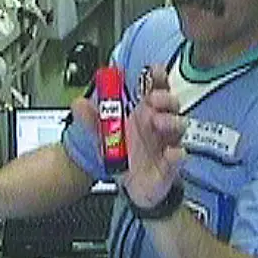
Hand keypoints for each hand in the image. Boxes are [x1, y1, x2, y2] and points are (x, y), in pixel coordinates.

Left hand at [72, 65, 183, 207]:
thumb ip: (91, 120)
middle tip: (152, 100)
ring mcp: (168, 143)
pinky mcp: (171, 165)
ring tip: (158, 122)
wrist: (131, 187)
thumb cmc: (125, 156)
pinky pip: (178, 157)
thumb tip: (78, 103)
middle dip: (164, 98)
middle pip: (170, 104)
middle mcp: (160, 125)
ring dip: (171, 121)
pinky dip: (176, 154)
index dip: (157, 78)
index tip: (154, 70)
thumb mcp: (104, 137)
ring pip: (178, 127)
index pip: (155, 89)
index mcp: (145, 113)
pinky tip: (172, 153)